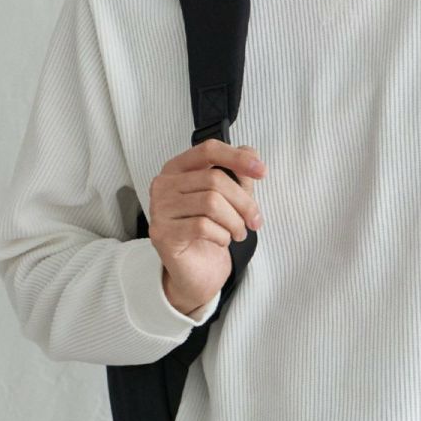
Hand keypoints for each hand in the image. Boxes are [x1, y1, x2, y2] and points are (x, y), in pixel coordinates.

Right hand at [148, 138, 265, 312]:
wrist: (195, 270)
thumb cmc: (209, 231)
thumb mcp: (228, 199)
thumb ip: (237, 174)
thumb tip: (251, 153)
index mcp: (178, 168)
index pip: (208, 151)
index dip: (237, 158)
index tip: (261, 172)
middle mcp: (164, 184)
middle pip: (215, 180)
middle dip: (243, 202)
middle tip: (254, 220)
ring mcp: (159, 208)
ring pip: (211, 203)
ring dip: (235, 222)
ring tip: (238, 232)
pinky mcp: (161, 233)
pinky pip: (202, 226)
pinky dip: (222, 235)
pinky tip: (221, 240)